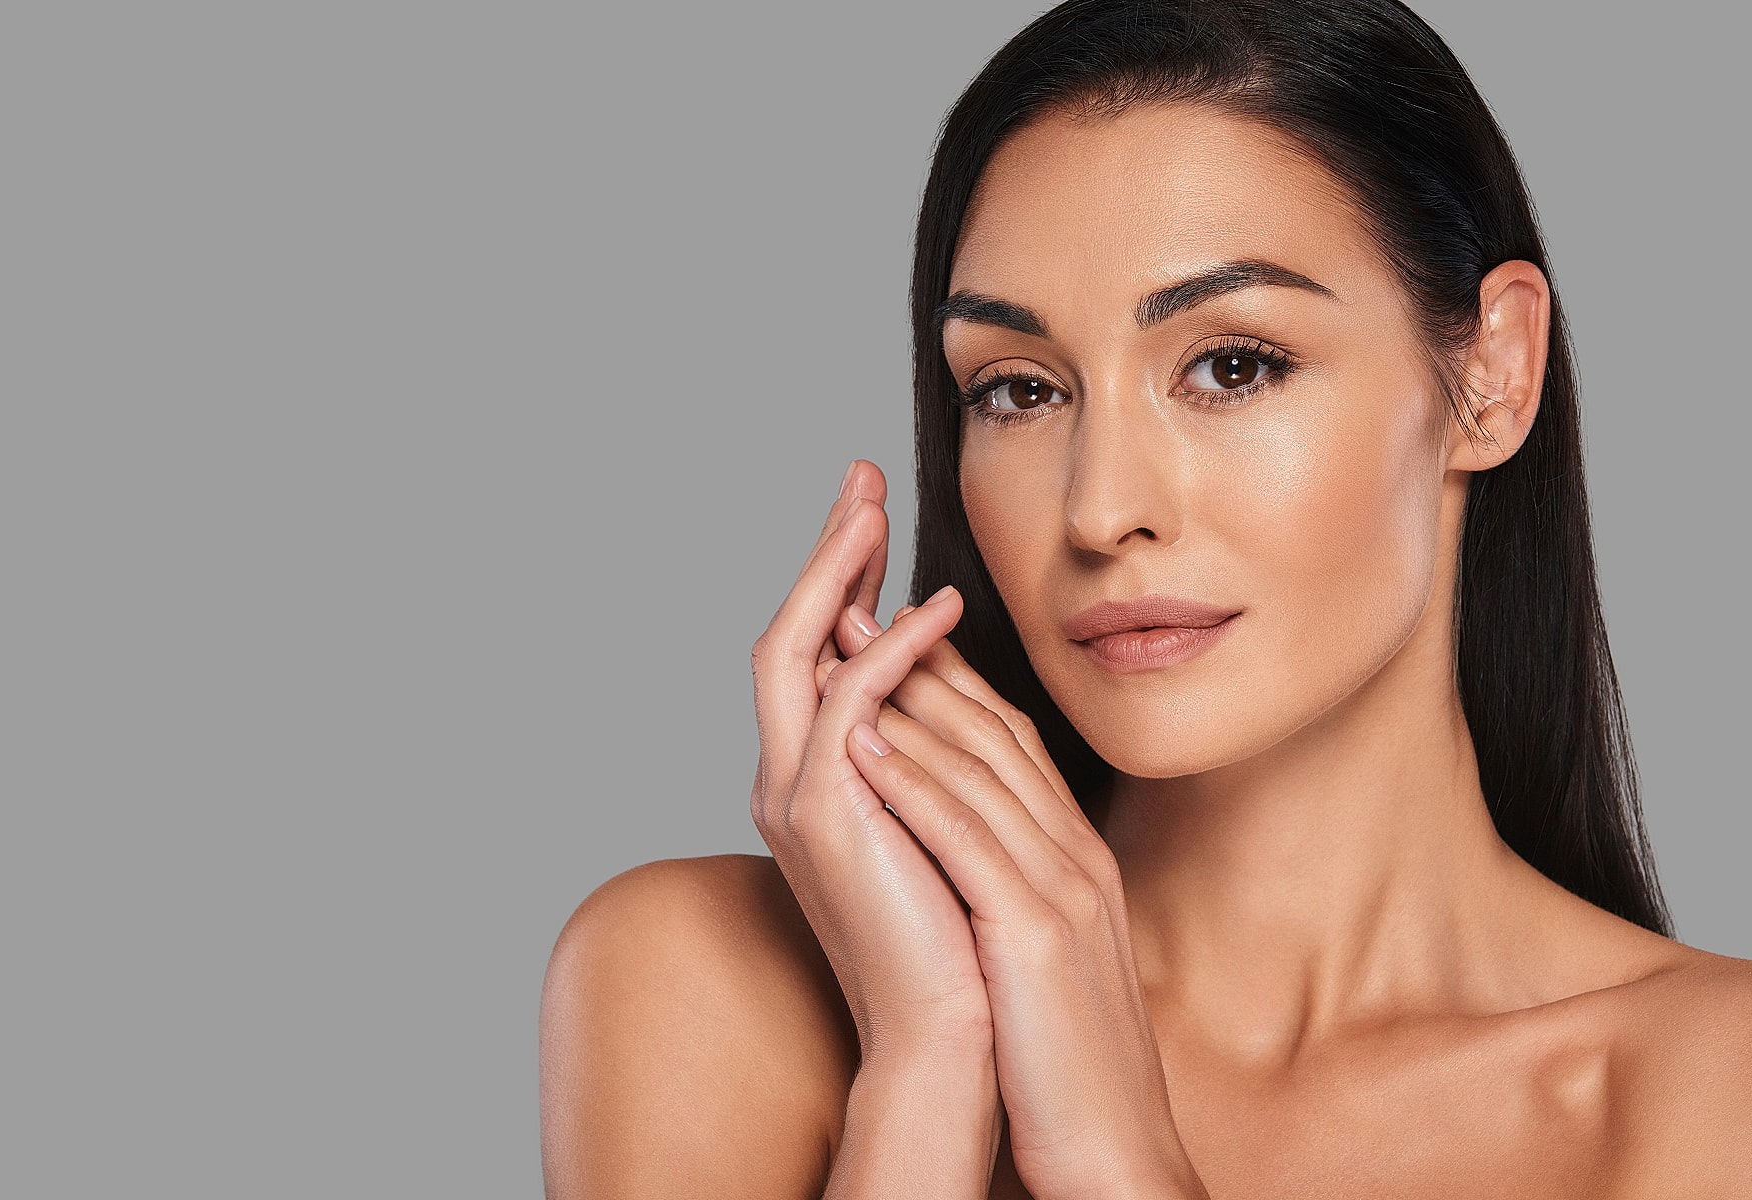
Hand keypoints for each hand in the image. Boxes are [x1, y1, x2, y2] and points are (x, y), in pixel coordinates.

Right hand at [749, 462, 1000, 1193]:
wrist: (955, 1027)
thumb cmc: (964, 930)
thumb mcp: (946, 813)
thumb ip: (932, 748)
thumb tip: (951, 678)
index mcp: (820, 779)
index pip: (817, 652)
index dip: (842, 578)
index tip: (877, 515)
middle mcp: (790, 779)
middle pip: (787, 634)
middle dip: (824, 551)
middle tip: (861, 477)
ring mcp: (796, 796)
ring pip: (791, 651)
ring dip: (834, 572)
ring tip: (876, 507)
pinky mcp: (824, 815)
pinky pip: (846, 706)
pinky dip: (887, 650)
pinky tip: (938, 612)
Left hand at [830, 606, 1209, 1199]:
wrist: (1117, 1157)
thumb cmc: (1069, 1072)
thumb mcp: (1050, 963)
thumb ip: (1020, 900)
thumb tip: (970, 869)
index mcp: (1078, 863)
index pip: (1010, 747)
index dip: (948, 679)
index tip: (892, 630)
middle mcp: (1077, 859)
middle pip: (994, 733)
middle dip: (921, 658)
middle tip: (856, 598)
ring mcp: (1062, 891)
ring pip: (980, 768)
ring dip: (906, 695)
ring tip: (846, 641)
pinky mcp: (1036, 934)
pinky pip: (969, 840)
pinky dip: (916, 783)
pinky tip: (865, 743)